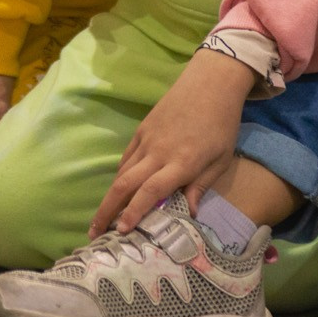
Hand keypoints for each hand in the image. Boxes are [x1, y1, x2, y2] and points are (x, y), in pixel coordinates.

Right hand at [91, 47, 256, 235]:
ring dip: (110, 196)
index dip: (134, 213)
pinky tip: (118, 189)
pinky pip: (126, 157)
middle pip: (125, 184)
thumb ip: (201, 186)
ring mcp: (147, 140)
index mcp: (181, 163)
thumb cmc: (222, 123)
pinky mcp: (142, 130)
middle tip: (95, 233)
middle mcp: (159, 153)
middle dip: (107, 211)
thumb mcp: (221, 159)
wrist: (210, 83)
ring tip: (103, 218)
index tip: (121, 231)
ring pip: (122, 172)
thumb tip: (190, 215)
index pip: (150, 192)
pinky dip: (120, 175)